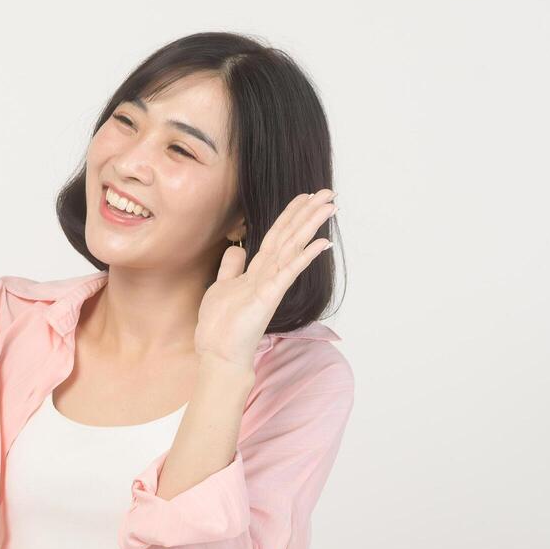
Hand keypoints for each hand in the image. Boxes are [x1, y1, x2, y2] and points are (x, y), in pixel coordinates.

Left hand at [194, 190, 337, 369]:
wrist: (219, 355)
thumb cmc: (221, 327)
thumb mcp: (221, 287)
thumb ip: (231, 268)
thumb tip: (236, 249)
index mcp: (257, 271)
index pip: (276, 236)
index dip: (290, 215)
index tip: (305, 196)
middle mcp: (269, 275)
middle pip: (290, 236)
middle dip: (308, 213)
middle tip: (329, 193)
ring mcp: (271, 285)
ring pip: (293, 247)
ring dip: (311, 225)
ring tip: (330, 205)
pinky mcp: (269, 295)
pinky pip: (289, 271)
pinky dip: (304, 255)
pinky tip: (321, 242)